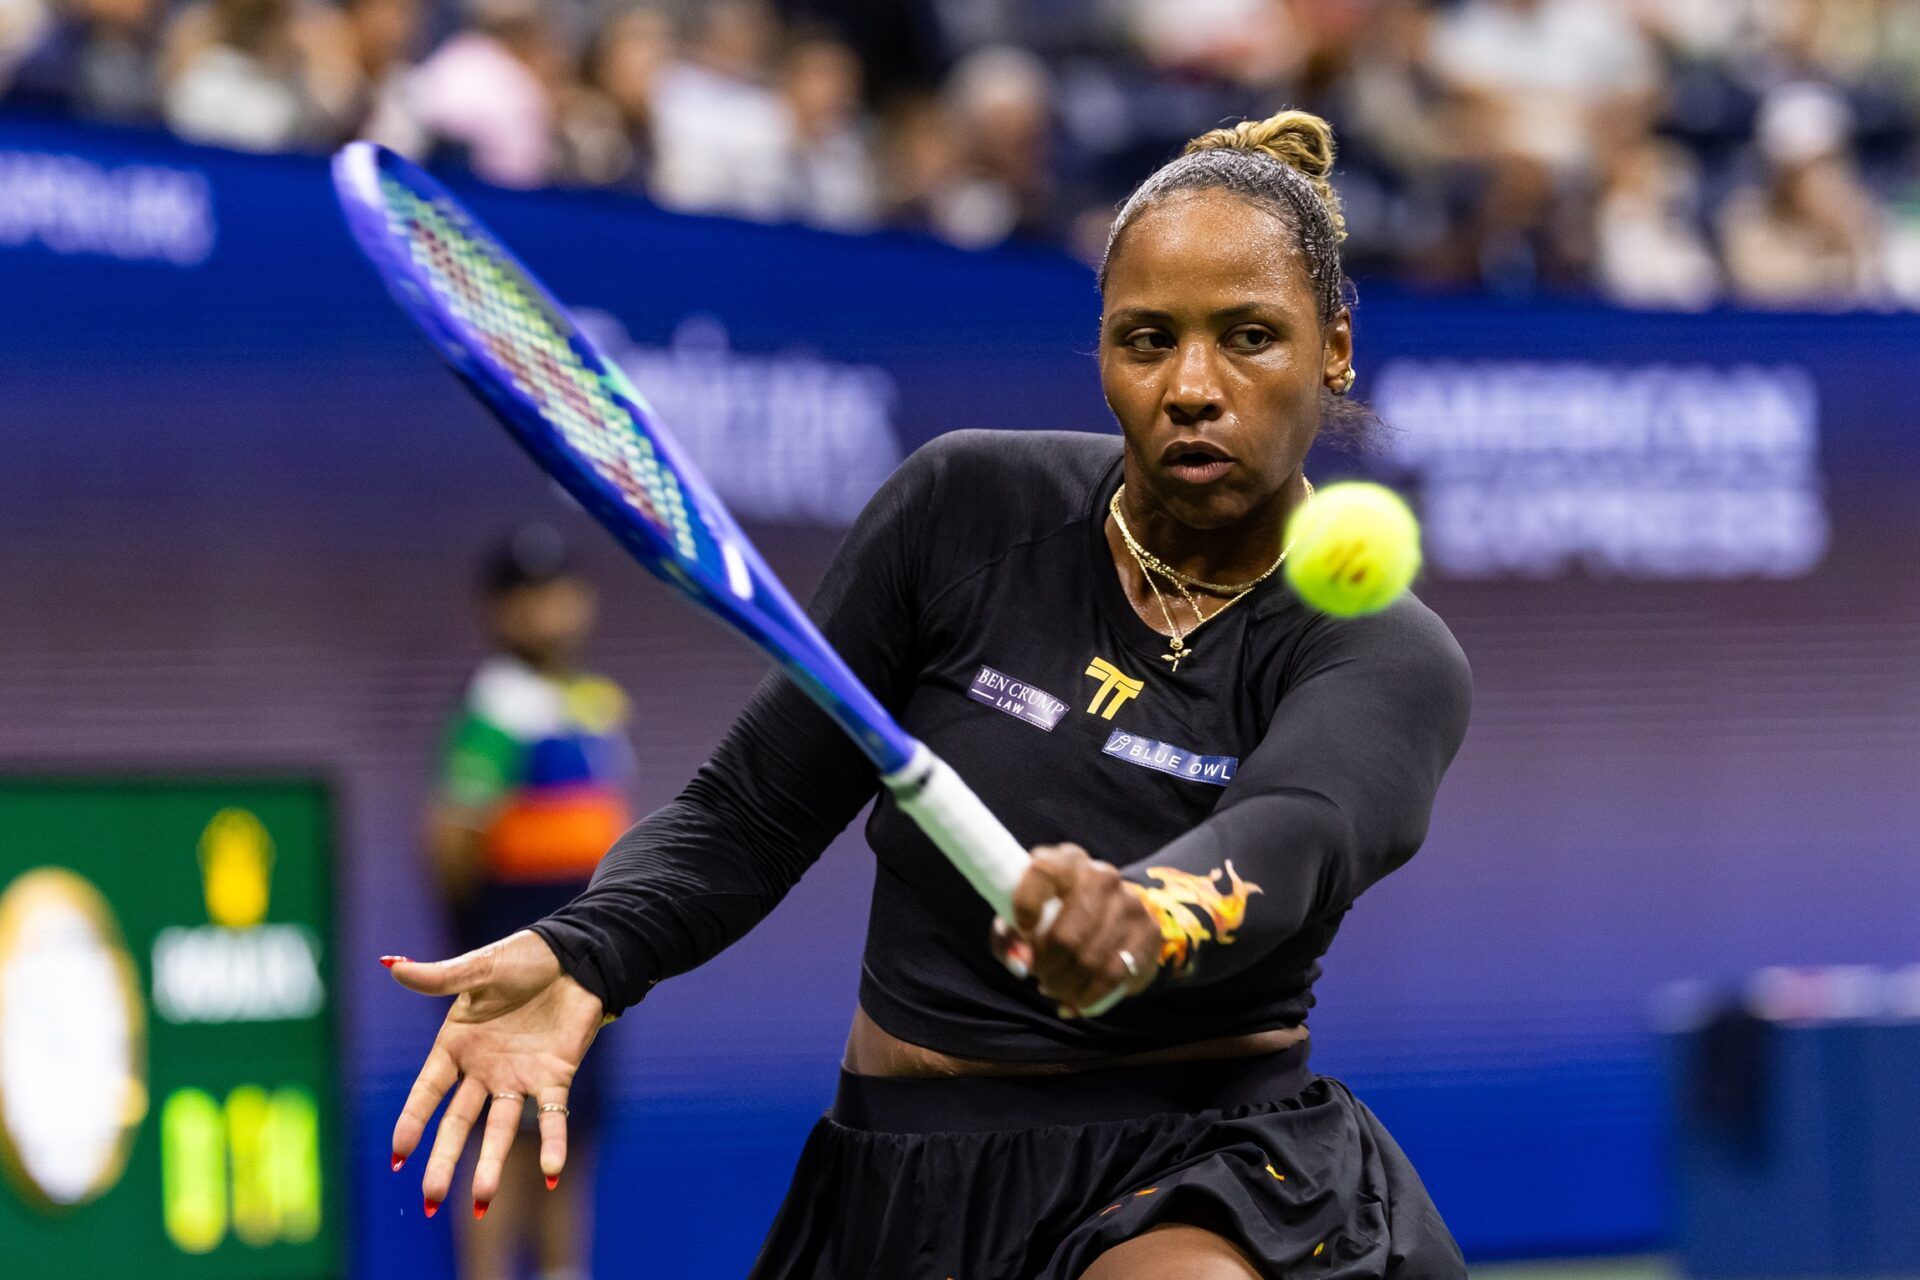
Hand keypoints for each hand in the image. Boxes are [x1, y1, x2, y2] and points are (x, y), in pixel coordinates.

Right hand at [383, 930, 604, 1216]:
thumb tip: (392, 965)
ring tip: (482, 1202)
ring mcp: (519, 1077)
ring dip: (492, 1164)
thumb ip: (439, 977)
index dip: (413, 1121)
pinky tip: (550, 1173)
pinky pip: (552, 1116)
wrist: (576, 955)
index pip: (428, 1091)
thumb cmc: (524, 958)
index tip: (397, 1154)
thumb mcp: (479, 968)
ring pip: (501, 1129)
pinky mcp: (555, 1076)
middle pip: (459, 1122)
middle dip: (445, 1160)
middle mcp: (484, 1069)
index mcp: (457, 1045)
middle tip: (431, 1198)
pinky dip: (552, 1143)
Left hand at [991, 843, 1160, 1017]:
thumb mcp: (1022, 923)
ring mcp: (1128, 902)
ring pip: (1089, 960)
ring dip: (1065, 985)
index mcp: (1066, 862)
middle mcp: (1100, 875)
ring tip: (1054, 988)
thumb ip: (1009, 939)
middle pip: (1066, 934)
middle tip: (1039, 975)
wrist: (1114, 925)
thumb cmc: (1054, 921)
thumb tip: (1020, 962)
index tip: (1022, 930)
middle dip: (1046, 966)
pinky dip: (1088, 997)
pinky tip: (1076, 1002)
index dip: (1027, 903)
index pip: (1044, 871)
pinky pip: (1113, 975)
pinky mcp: (1148, 930)